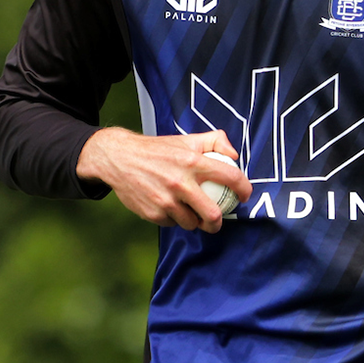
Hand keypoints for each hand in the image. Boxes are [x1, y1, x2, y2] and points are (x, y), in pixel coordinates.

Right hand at [77, 127, 248, 232]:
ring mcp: (166, 200)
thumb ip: (215, 140)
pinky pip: (172, 223)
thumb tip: (234, 155)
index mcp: (193, 161)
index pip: (231, 177)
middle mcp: (181, 182)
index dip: (244, 190)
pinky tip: (169, 208)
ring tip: (189, 213)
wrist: (119, 158)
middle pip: (212, 215)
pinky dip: (174, 219)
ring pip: (192, 223)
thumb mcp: (186, 139)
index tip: (244, 196)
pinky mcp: (153, 213)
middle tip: (216, 220)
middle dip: (218, 223)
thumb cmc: (156, 150)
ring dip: (194, 221)